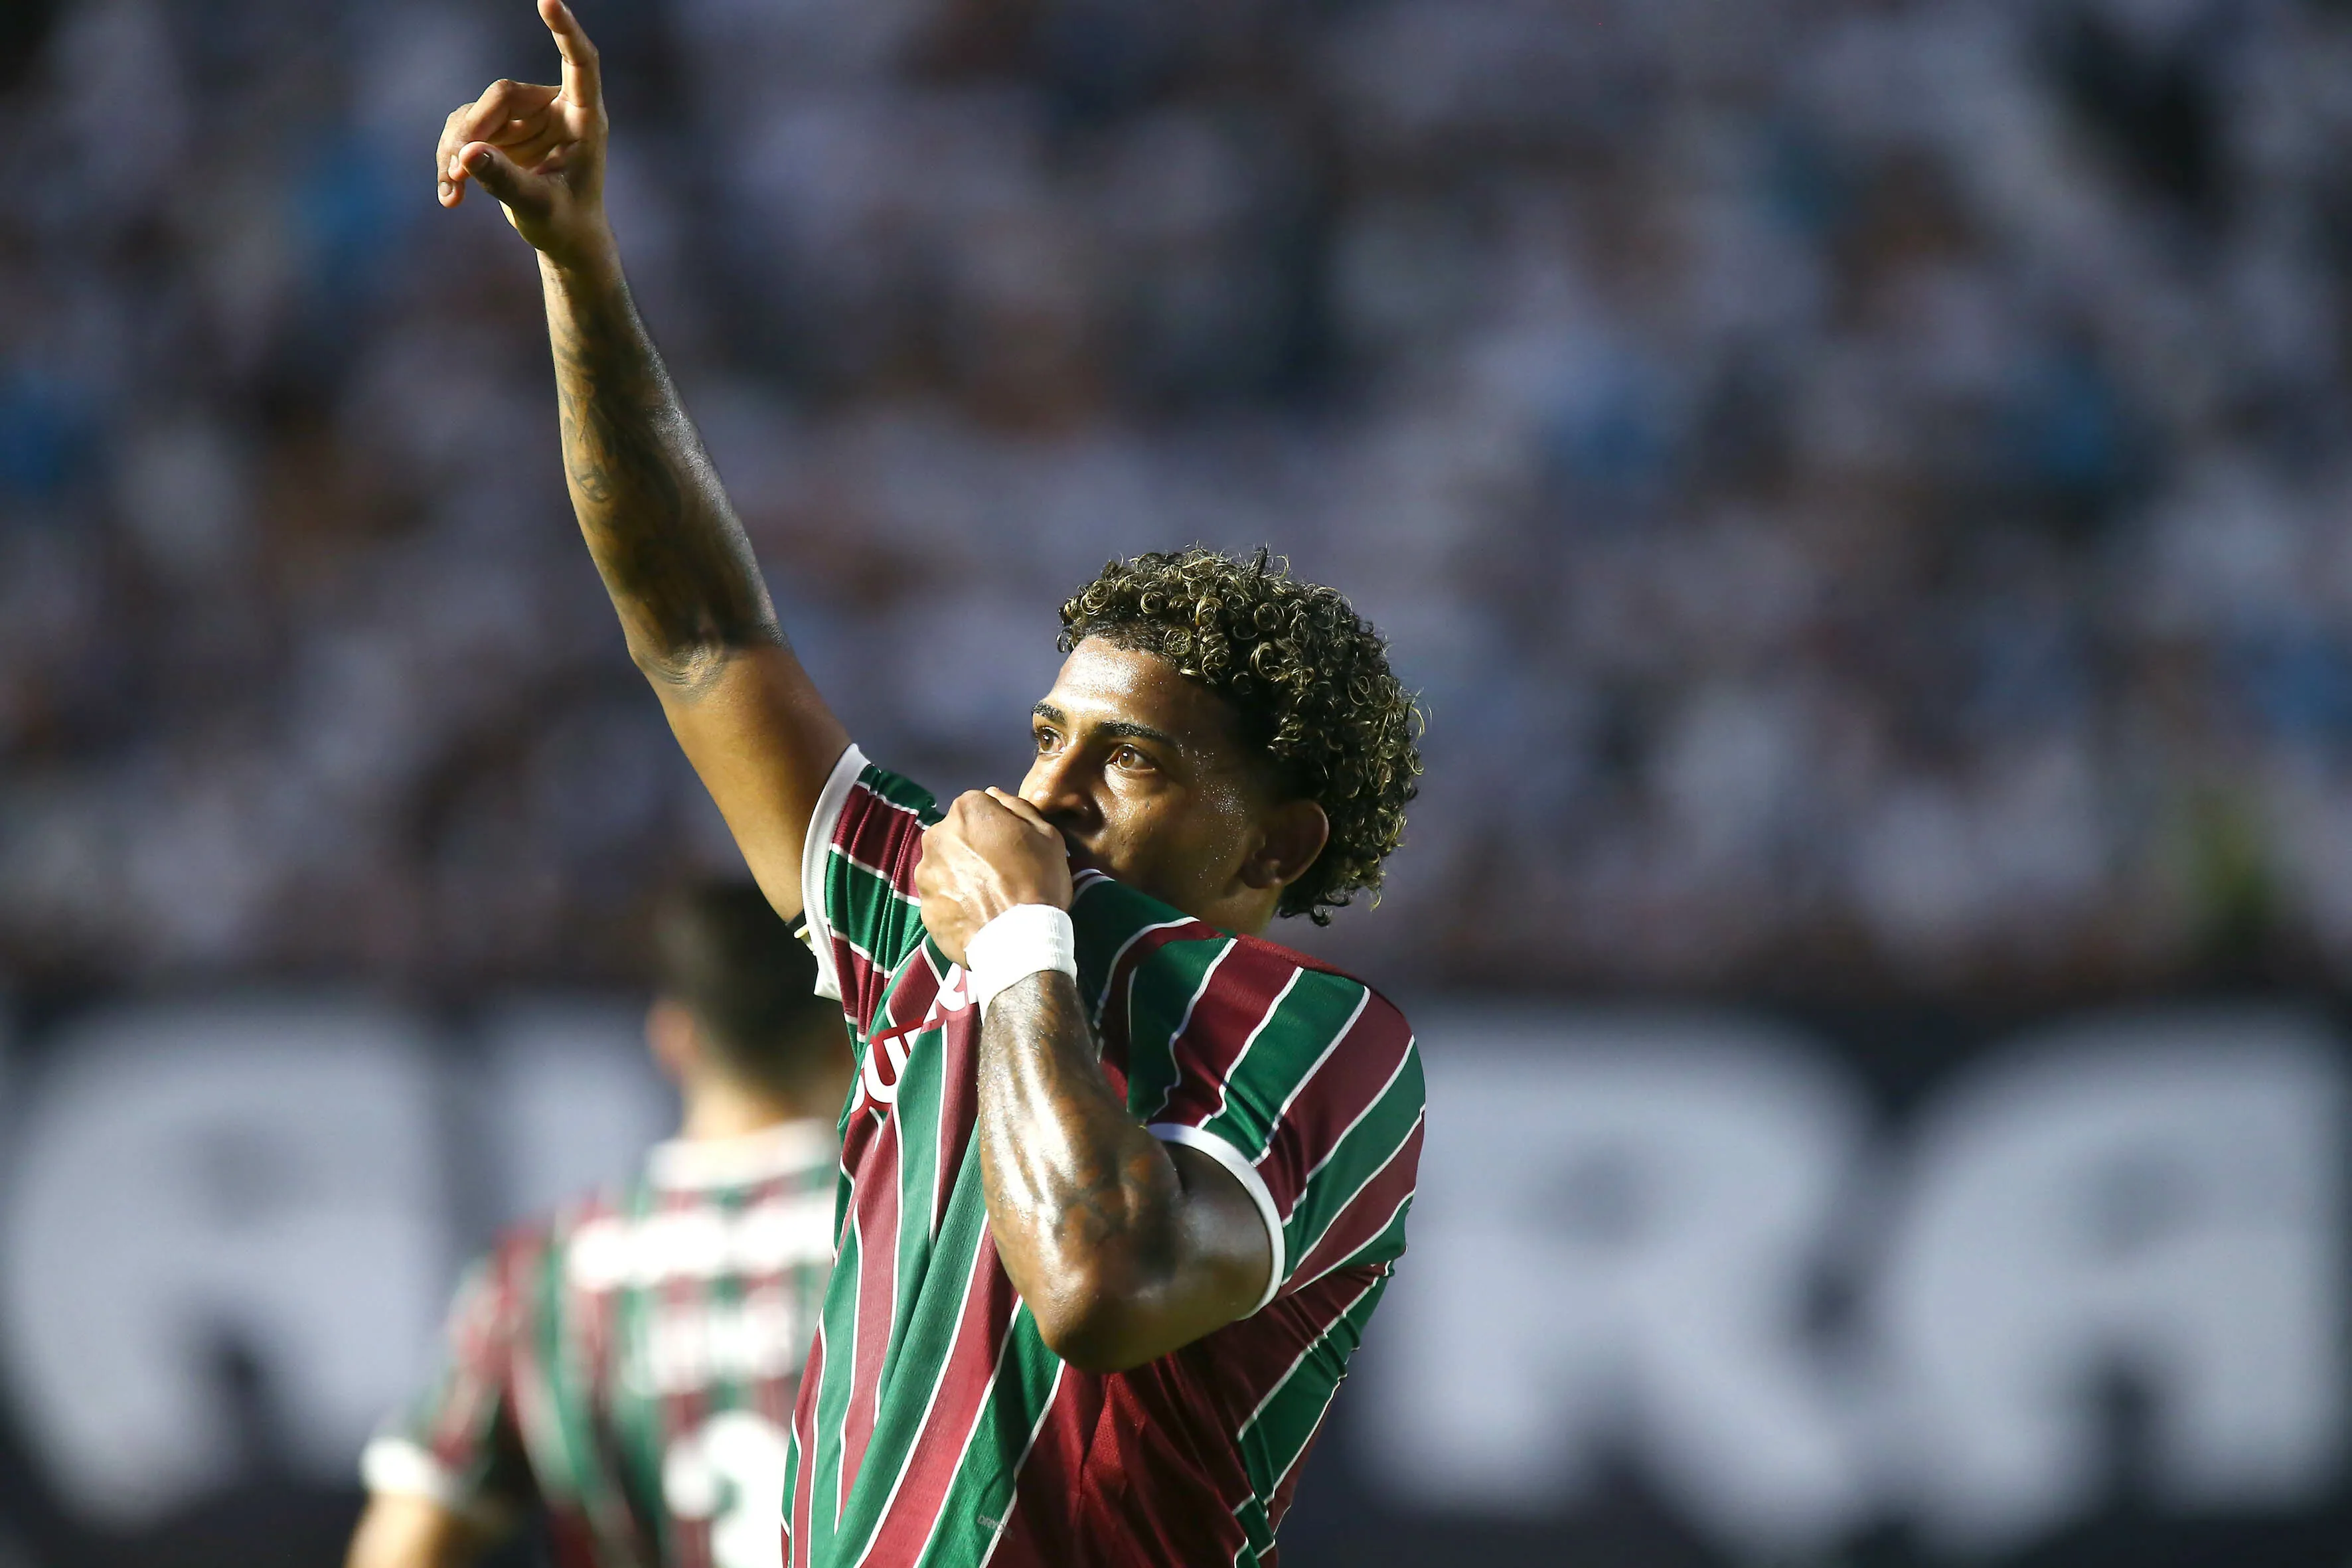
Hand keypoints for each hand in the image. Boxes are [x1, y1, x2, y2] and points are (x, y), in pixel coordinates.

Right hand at [435, 0, 611, 271]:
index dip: (565, 31)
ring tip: (450, 186)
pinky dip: (452, 159)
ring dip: (456, 147)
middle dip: (474, 129)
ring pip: (476, 111)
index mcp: (583, 118)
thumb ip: (506, 180)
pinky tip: (449, 194)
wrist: (562, 239)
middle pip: (502, 94)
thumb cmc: (566, 223)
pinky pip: (464, 130)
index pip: (580, 63)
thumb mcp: (538, 206)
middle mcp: (554, 109)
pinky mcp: (500, 130)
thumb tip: (465, 152)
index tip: (548, 0)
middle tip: (456, 167)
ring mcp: (524, 117)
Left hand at [917, 789, 1074, 965]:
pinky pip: (940, 896)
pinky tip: (975, 915)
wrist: (1019, 940)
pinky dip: (954, 902)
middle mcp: (938, 834)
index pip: (979, 807)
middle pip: (957, 834)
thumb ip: (1017, 807)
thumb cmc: (1038, 881)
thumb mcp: (1046, 836)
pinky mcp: (923, 904)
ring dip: (960, 874)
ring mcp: (926, 871)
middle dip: (973, 847)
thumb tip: (994, 794)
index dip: (997, 827)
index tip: (1010, 847)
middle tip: (998, 873)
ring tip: (986, 898)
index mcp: (968, 810)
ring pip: (945, 865)